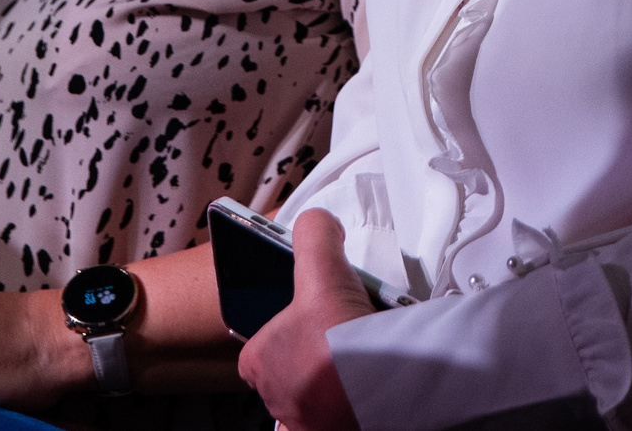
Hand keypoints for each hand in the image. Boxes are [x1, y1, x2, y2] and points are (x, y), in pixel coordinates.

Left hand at [239, 211, 372, 430]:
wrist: (374, 393)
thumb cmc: (337, 341)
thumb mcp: (322, 268)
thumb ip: (313, 234)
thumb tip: (317, 220)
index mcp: (257, 361)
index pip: (264, 340)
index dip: (290, 324)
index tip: (316, 319)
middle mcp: (274, 397)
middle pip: (292, 367)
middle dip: (314, 354)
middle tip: (344, 337)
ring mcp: (301, 421)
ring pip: (313, 395)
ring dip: (331, 381)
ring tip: (362, 361)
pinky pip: (332, 419)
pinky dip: (345, 407)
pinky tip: (364, 392)